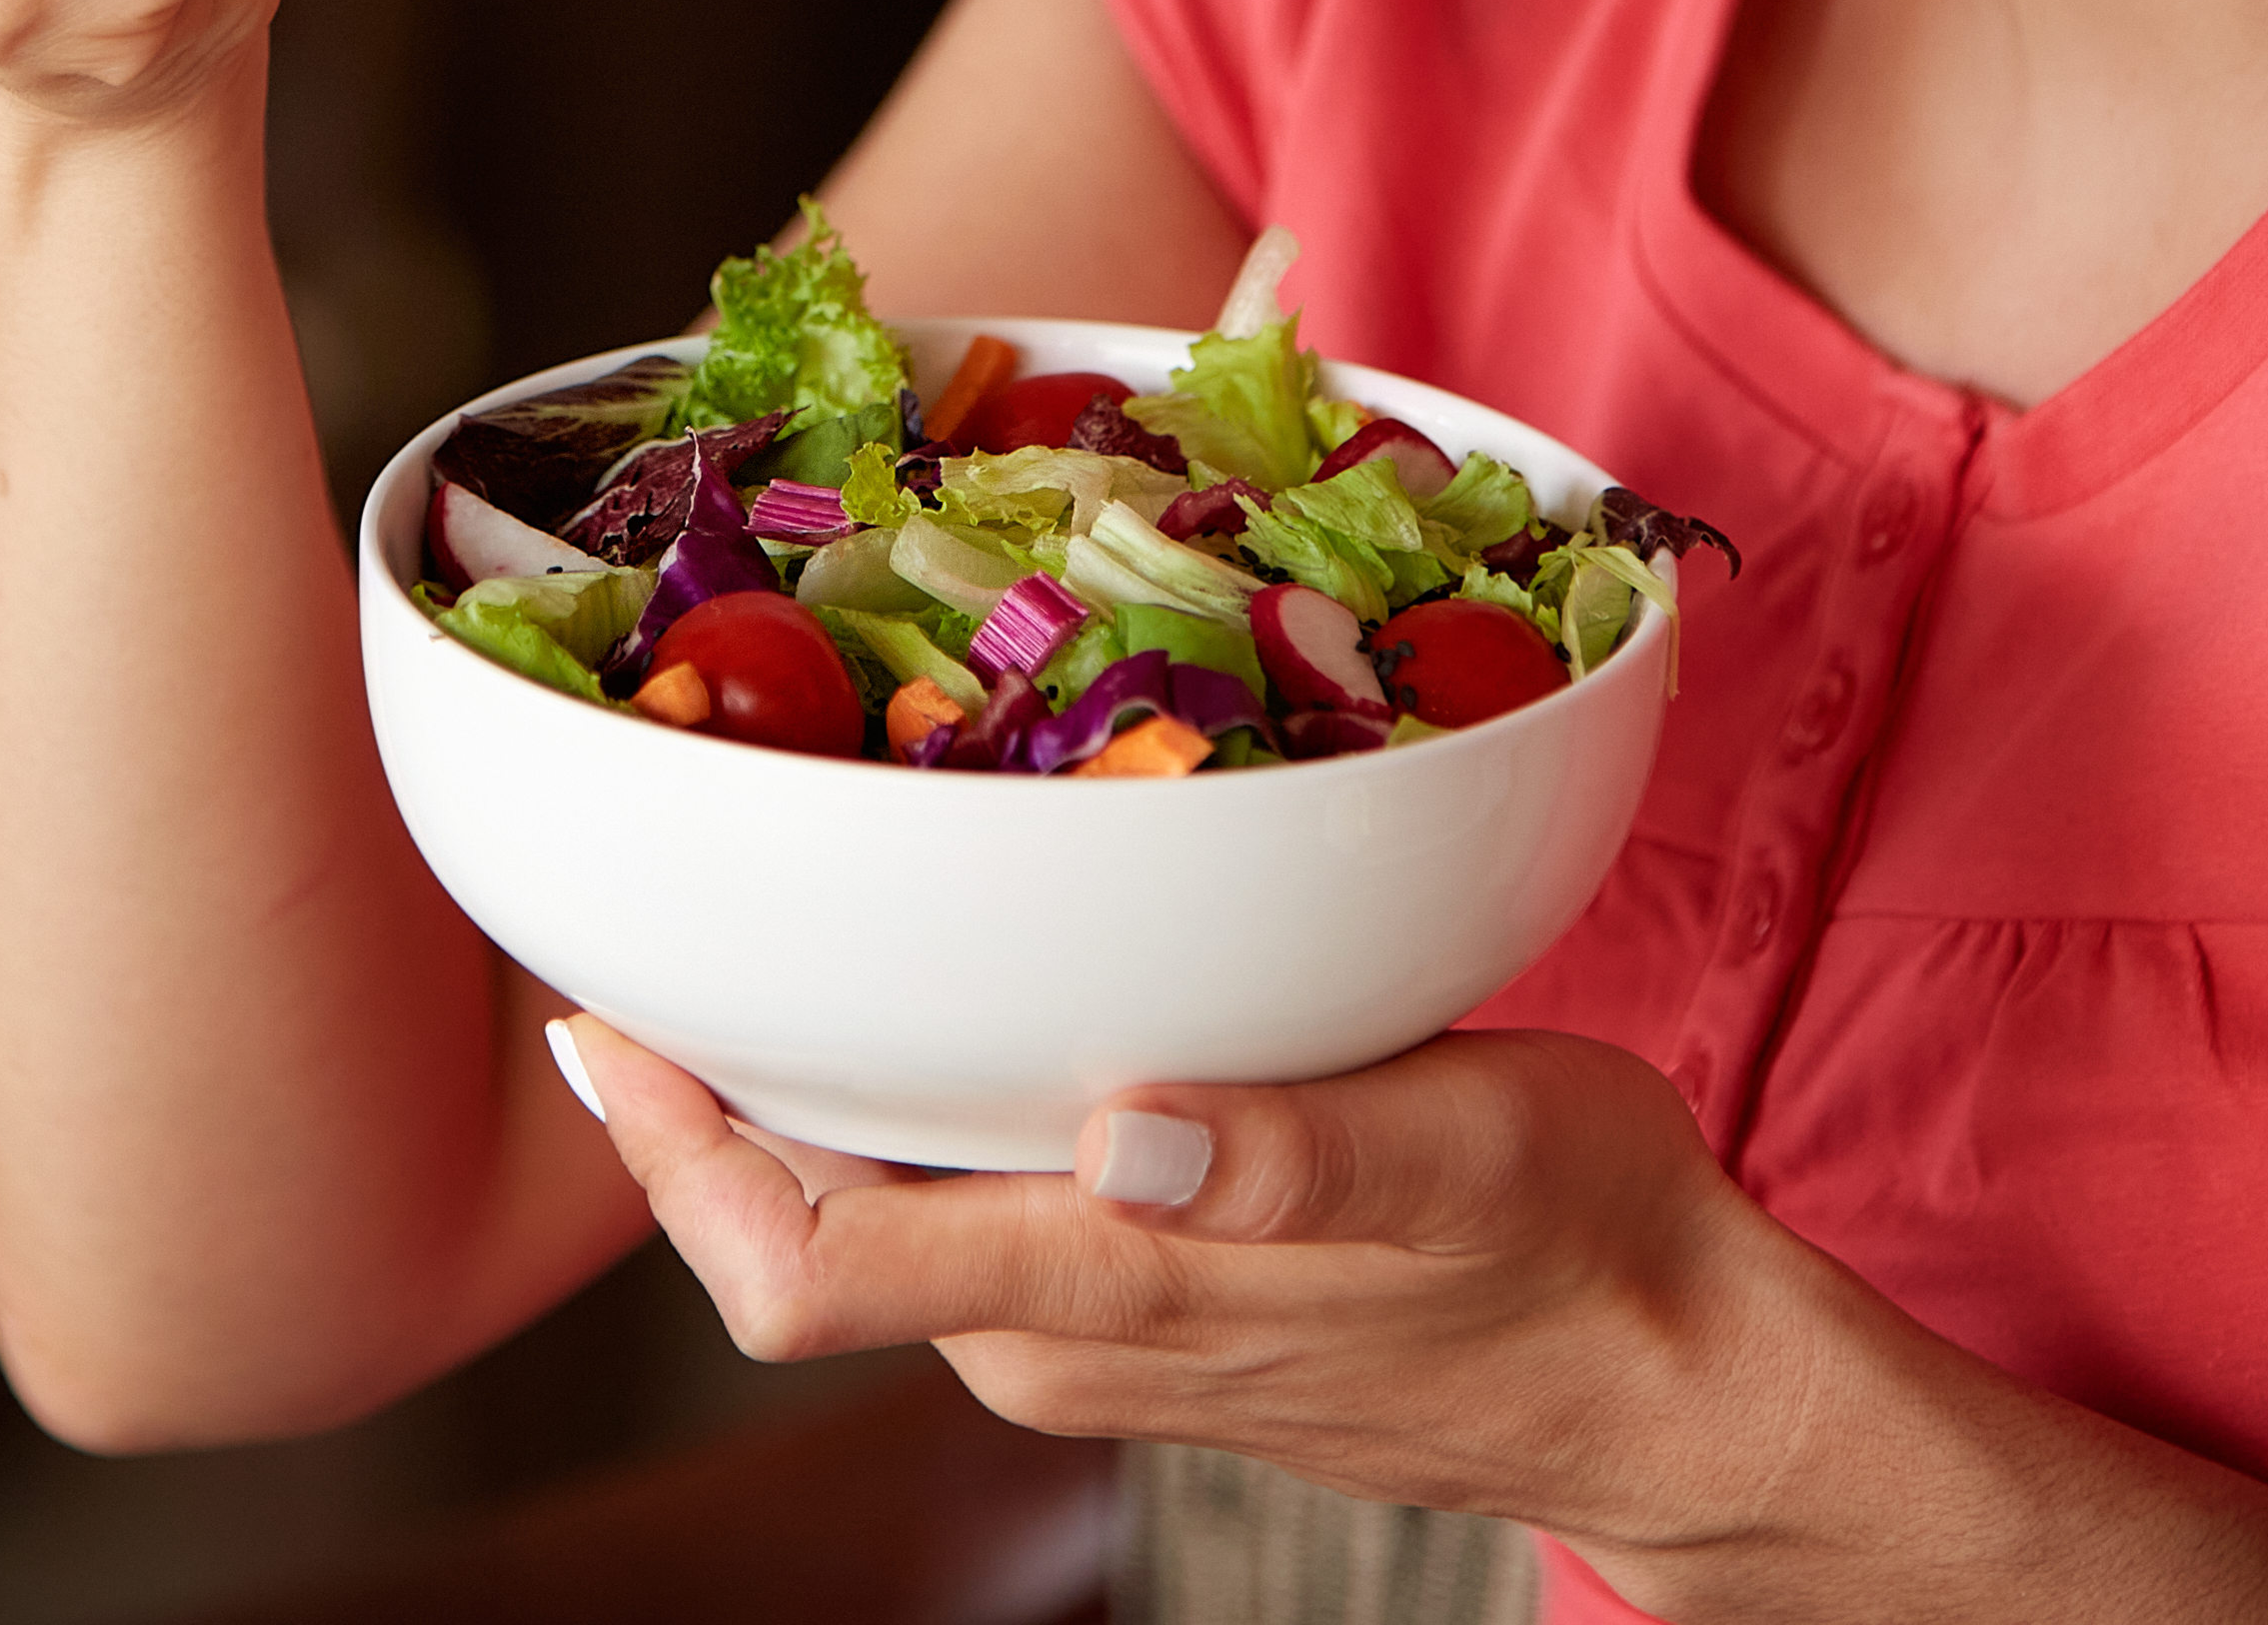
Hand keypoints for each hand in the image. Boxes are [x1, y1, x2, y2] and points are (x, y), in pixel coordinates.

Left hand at [560, 1017, 1821, 1567]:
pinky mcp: (1131, 1293)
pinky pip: (962, 1199)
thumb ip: (1284, 1163)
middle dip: (708, 1082)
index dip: (670, 1155)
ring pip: (878, 1203)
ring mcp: (1086, 1327)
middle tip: (662, 894)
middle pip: (798, 1221)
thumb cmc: (1576, 1251)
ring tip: (770, 908)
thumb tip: (1129, 1134)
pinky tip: (939, 982)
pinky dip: (916, 1097)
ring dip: (809, 1080)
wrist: (1667, 1373)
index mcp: (1098, 1299)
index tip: (600, 1017)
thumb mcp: (1458, 1157)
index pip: (797, 1265)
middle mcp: (1052, 1334)